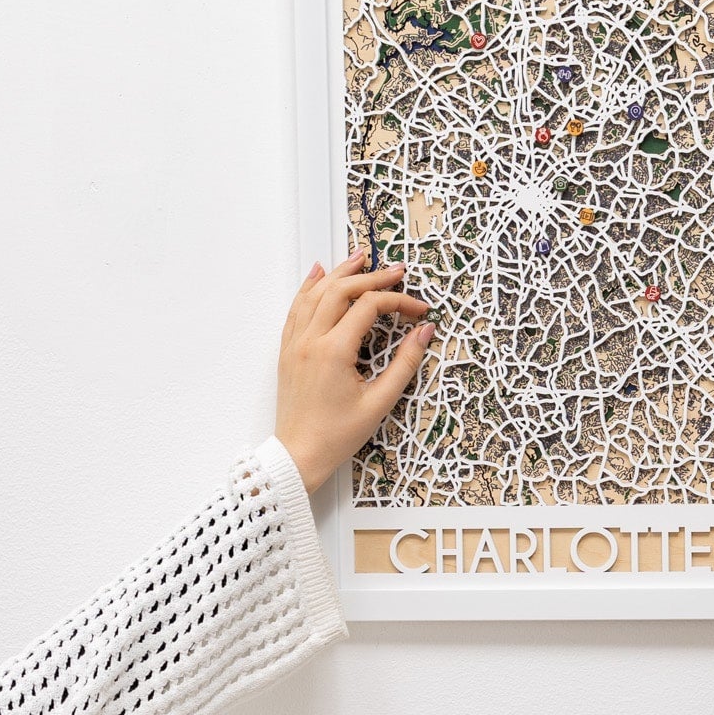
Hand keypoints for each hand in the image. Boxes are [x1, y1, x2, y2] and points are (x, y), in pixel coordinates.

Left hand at [274, 249, 433, 493]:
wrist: (298, 456)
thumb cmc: (337, 436)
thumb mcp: (379, 402)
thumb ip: (405, 364)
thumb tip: (425, 331)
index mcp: (333, 351)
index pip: (370, 307)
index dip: (399, 301)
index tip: (420, 311)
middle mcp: (310, 340)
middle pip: (341, 290)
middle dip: (372, 277)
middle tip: (397, 271)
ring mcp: (295, 344)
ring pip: (315, 293)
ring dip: (339, 273)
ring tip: (360, 258)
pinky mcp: (287, 352)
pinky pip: (296, 309)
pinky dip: (308, 287)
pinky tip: (318, 273)